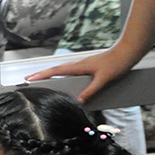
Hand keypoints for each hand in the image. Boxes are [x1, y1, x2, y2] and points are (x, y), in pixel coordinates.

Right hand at [24, 43, 142, 102]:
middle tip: (28, 79)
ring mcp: (82, 64)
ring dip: (49, 73)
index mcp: (79, 66)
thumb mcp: (103, 80)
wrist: (127, 52)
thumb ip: (91, 91)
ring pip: (61, 69)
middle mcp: (78, 64)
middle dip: (40, 74)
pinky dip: (60, 73)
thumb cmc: (117, 63)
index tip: (30, 78)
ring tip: (40, 78)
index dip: (42, 75)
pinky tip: (61, 78)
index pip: (56, 71)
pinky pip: (69, 70)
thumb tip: (79, 101)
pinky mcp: (87, 66)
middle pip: (55, 70)